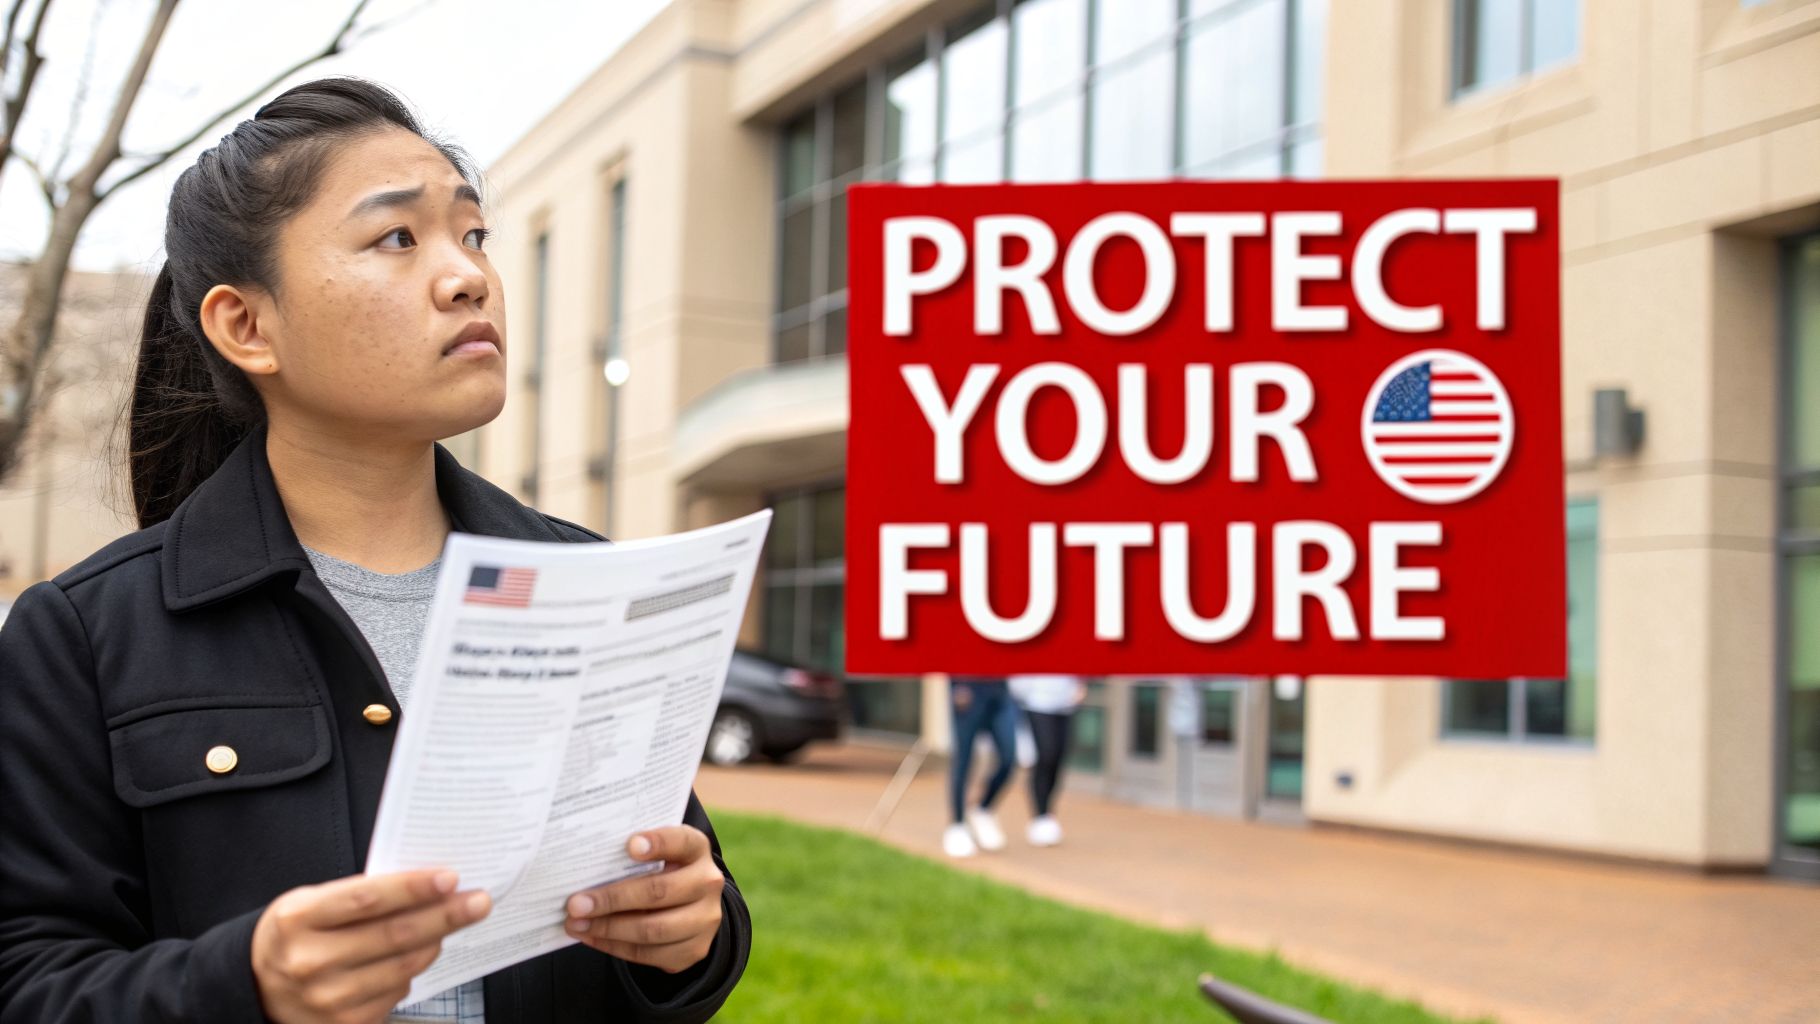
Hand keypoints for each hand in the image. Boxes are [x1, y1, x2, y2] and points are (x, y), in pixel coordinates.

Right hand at [251, 868, 491, 1023]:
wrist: (255, 988)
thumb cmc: (295, 935)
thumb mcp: (310, 903)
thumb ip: (359, 894)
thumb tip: (425, 885)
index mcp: (298, 919)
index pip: (366, 899)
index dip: (412, 888)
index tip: (450, 877)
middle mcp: (310, 961)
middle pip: (394, 936)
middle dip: (445, 916)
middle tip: (479, 901)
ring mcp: (326, 998)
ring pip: (403, 967)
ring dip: (436, 942)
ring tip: (453, 922)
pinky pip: (396, 993)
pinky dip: (412, 971)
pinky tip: (416, 955)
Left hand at [563, 826, 724, 973]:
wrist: (692, 906)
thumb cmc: (661, 871)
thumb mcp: (658, 854)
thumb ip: (633, 854)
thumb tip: (584, 863)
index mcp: (697, 850)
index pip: (681, 841)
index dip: (658, 843)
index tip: (629, 845)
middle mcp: (707, 883)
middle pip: (659, 891)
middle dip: (612, 899)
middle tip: (576, 903)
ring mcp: (704, 919)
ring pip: (653, 929)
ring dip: (608, 928)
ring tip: (576, 924)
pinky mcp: (694, 949)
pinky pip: (649, 954)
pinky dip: (614, 947)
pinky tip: (591, 937)